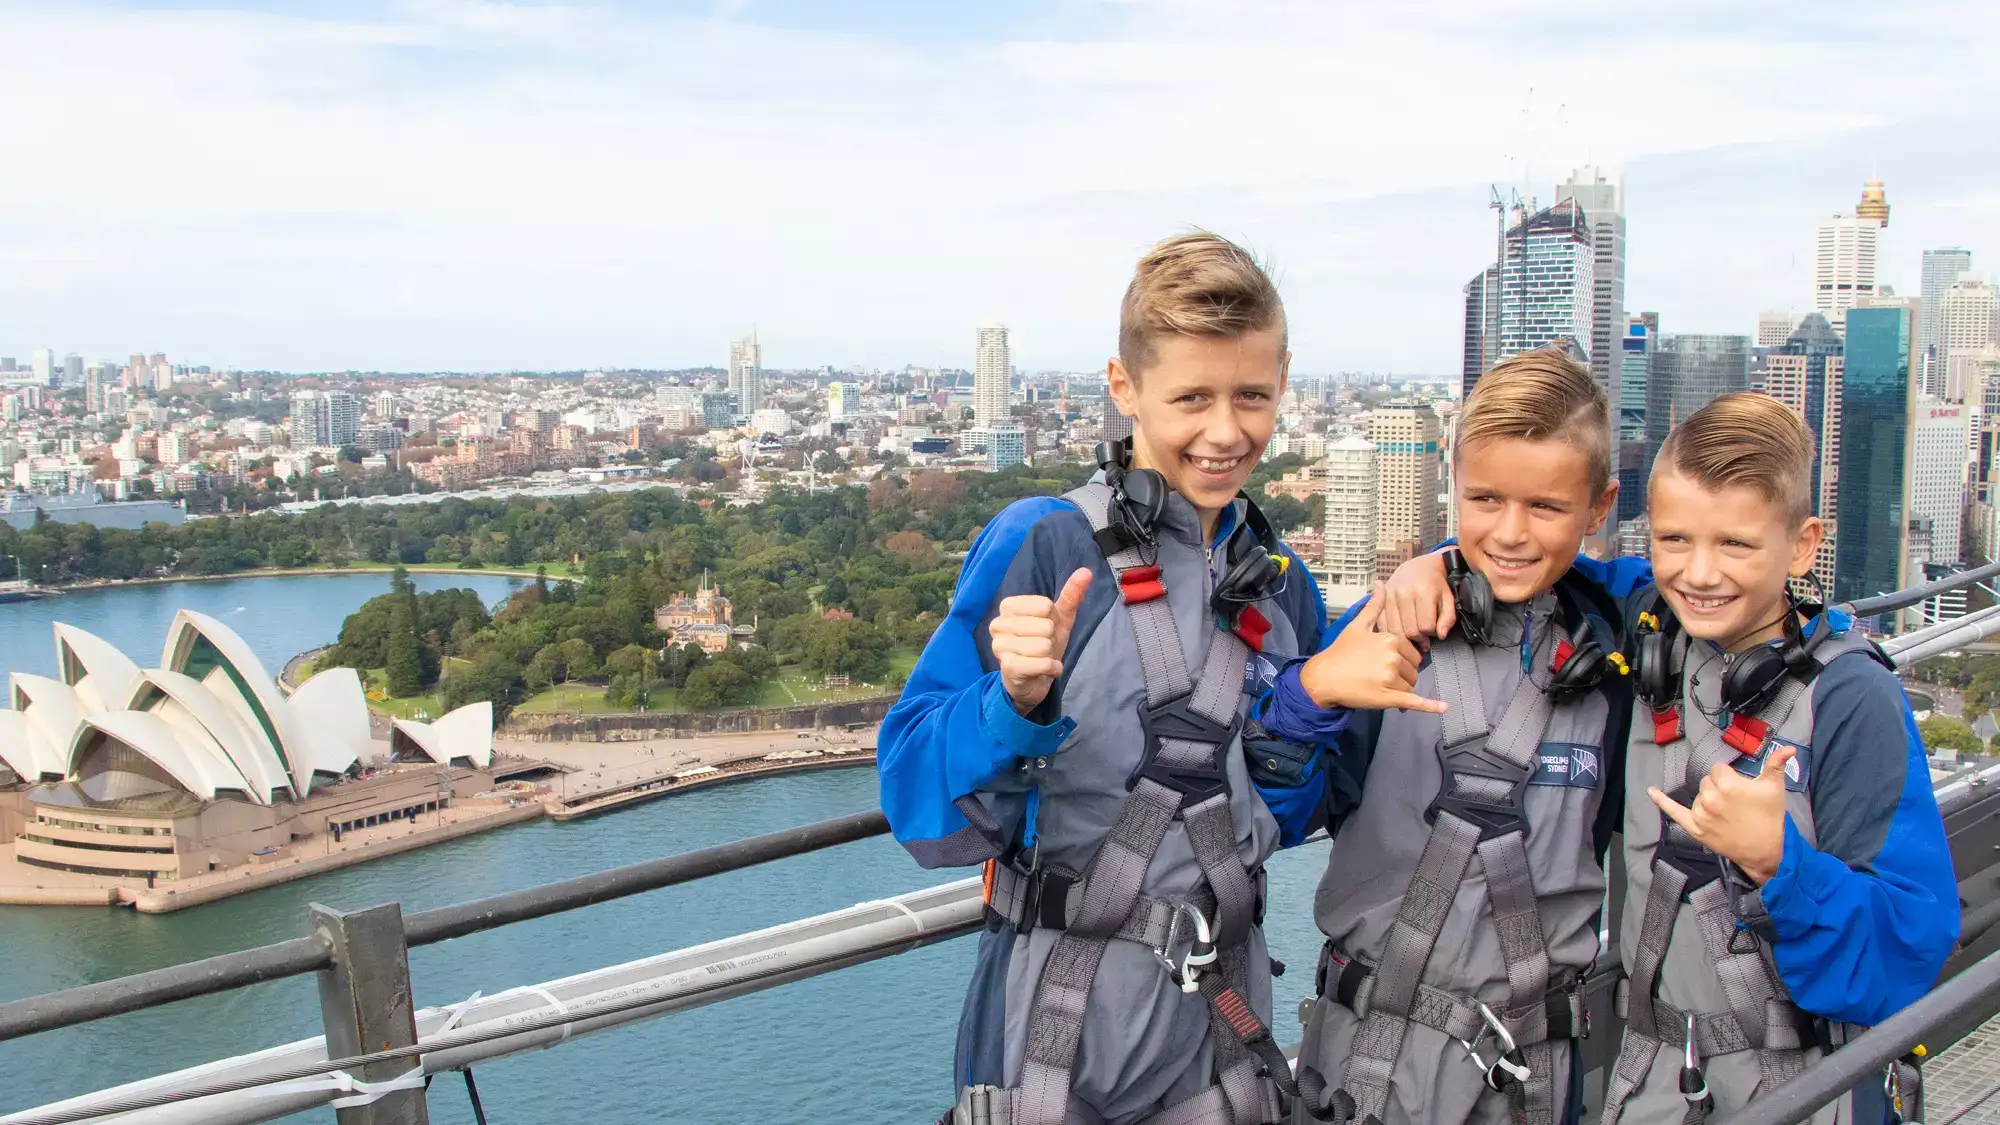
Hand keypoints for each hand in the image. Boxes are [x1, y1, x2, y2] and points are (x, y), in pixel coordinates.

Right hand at [991, 568, 1092, 714]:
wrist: (1033, 680)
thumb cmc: (1043, 644)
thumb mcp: (1059, 619)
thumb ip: (1071, 594)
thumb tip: (1086, 571)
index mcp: (1008, 606)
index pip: (1046, 605)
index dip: (1053, 619)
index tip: (1045, 628)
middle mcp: (998, 624)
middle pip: (1045, 626)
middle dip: (1051, 640)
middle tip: (1043, 646)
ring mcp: (1000, 646)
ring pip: (1043, 645)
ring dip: (1051, 655)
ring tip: (1041, 658)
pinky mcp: (1008, 667)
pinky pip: (1043, 663)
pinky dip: (1052, 668)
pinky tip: (1044, 670)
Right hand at [1298, 582, 1447, 713]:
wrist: (1323, 677)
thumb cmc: (1340, 652)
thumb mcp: (1357, 626)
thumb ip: (1374, 606)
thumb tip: (1381, 583)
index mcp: (1390, 639)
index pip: (1412, 653)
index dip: (1402, 660)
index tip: (1385, 664)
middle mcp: (1393, 657)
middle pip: (1414, 670)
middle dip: (1403, 674)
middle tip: (1380, 677)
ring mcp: (1391, 678)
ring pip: (1411, 686)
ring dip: (1401, 689)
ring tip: (1380, 687)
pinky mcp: (1389, 698)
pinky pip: (1414, 701)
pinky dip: (1430, 706)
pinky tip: (1443, 708)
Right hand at [1379, 550, 1456, 646]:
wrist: (1417, 566)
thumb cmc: (1435, 584)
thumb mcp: (1448, 598)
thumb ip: (1448, 618)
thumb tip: (1441, 636)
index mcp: (1423, 592)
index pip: (1426, 626)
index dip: (1431, 633)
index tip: (1432, 631)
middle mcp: (1404, 593)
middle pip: (1410, 631)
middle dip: (1419, 638)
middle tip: (1423, 636)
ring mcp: (1389, 597)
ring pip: (1395, 631)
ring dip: (1405, 638)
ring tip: (1412, 635)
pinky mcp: (1380, 600)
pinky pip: (1381, 625)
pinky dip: (1390, 633)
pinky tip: (1399, 631)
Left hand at [1648, 744, 1793, 884]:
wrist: (1765, 851)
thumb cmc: (1770, 818)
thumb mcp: (1774, 788)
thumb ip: (1776, 764)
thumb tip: (1789, 748)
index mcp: (1727, 784)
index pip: (1718, 769)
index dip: (1729, 777)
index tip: (1740, 788)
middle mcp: (1710, 797)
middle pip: (1707, 781)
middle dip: (1719, 788)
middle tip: (1736, 803)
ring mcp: (1700, 813)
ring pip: (1698, 795)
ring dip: (1709, 800)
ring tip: (1728, 813)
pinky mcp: (1694, 828)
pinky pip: (1674, 811)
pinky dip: (1661, 801)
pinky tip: (1650, 791)